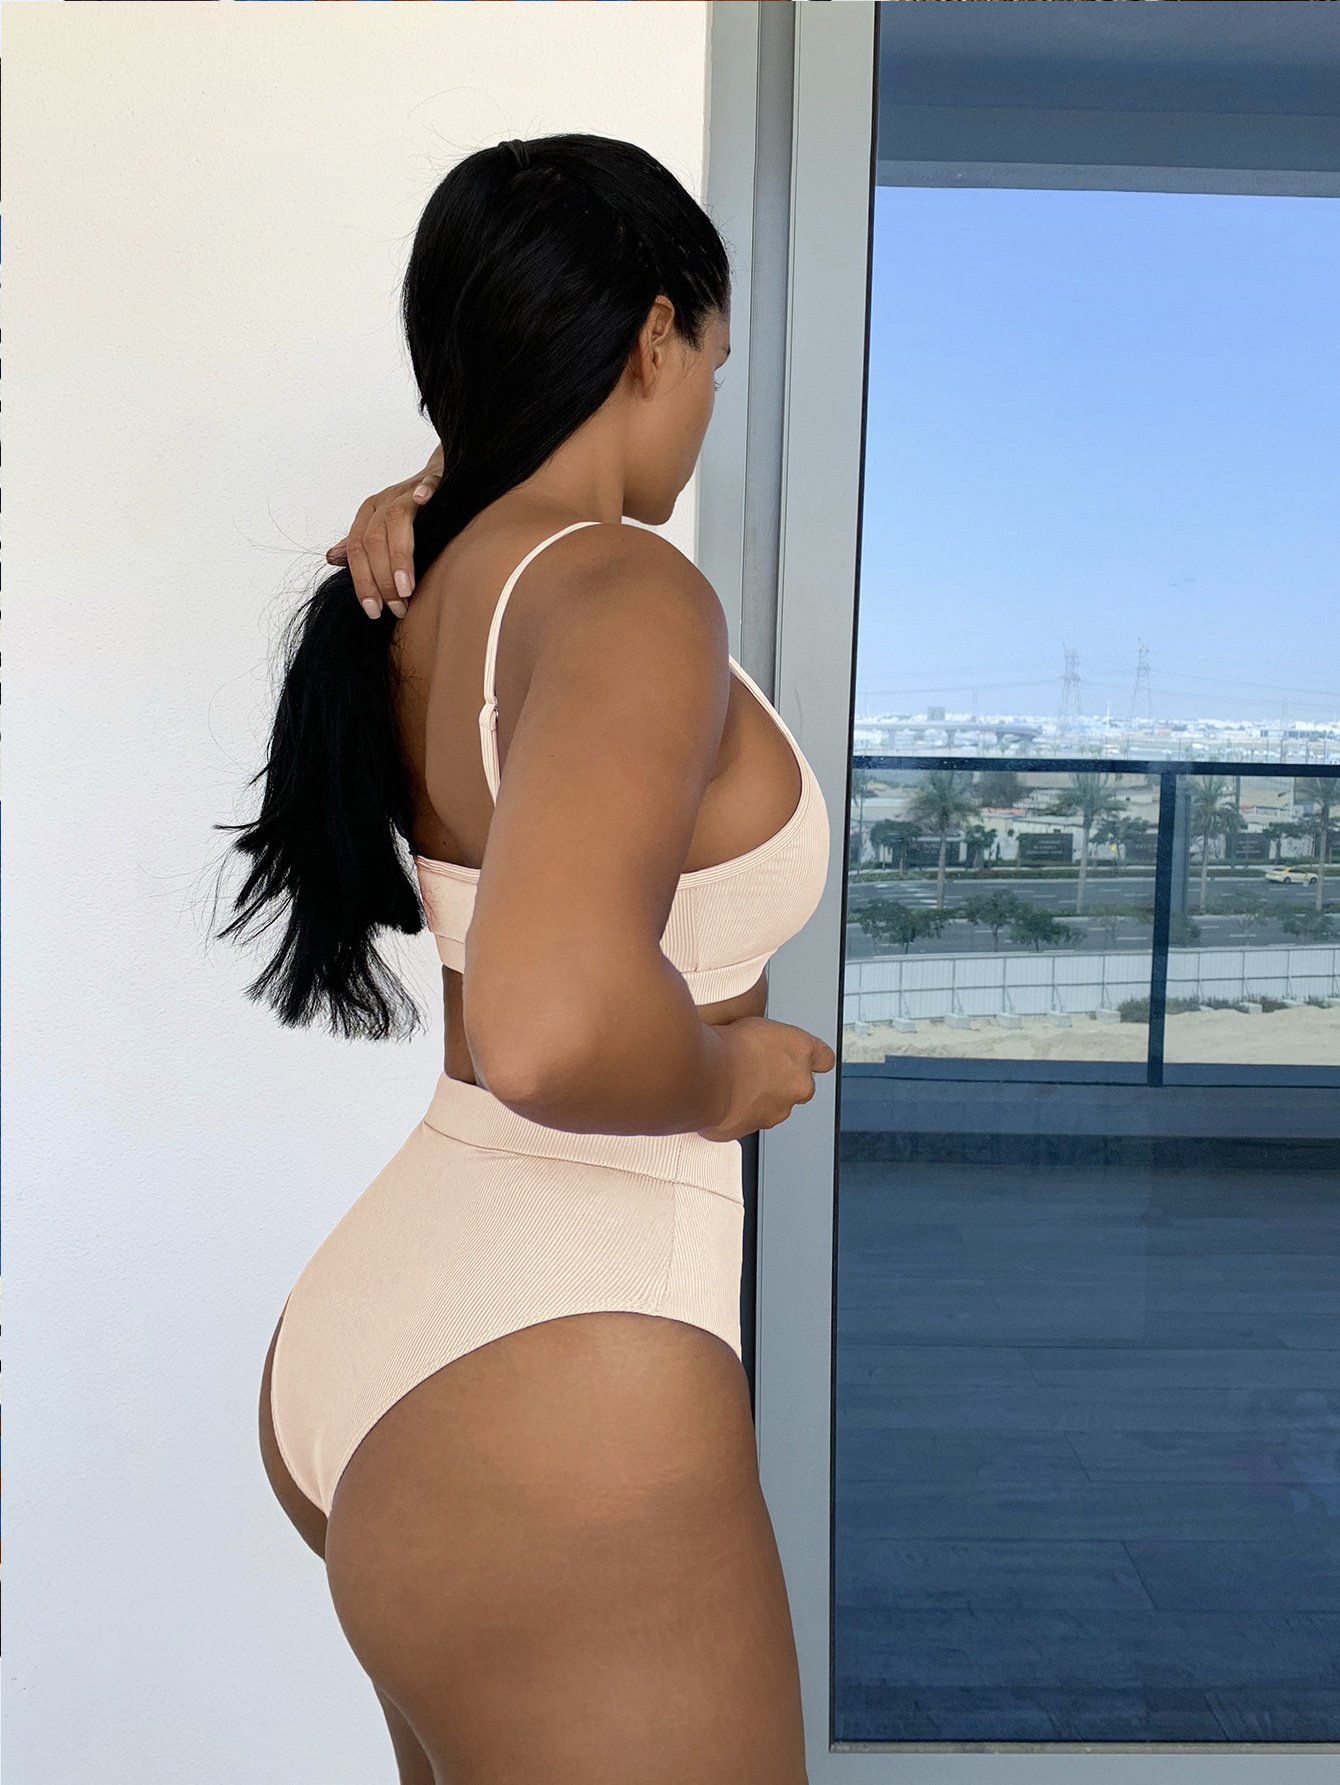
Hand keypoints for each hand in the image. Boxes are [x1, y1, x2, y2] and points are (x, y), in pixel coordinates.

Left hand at [326, 442, 443, 619]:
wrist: (437, 477)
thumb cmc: (411, 513)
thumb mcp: (380, 529)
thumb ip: (359, 546)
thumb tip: (330, 558)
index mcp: (368, 515)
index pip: (356, 550)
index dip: (363, 582)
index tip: (374, 611)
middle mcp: (383, 502)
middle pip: (372, 540)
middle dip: (382, 578)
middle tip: (397, 607)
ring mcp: (407, 491)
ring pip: (395, 519)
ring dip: (399, 556)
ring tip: (407, 589)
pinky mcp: (432, 479)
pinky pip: (427, 483)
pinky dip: (425, 491)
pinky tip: (425, 501)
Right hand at [694, 1015, 835, 1143]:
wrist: (703, 1077)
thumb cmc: (724, 1047)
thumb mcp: (752, 1025)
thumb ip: (767, 1041)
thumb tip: (759, 1043)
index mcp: (802, 1050)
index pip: (824, 1058)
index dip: (813, 1059)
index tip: (805, 1059)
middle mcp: (798, 1084)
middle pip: (802, 1086)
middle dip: (783, 1082)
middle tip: (756, 1070)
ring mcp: (779, 1110)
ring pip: (775, 1106)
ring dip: (759, 1098)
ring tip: (732, 1083)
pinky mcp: (756, 1129)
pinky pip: (750, 1120)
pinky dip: (739, 1112)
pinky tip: (722, 1097)